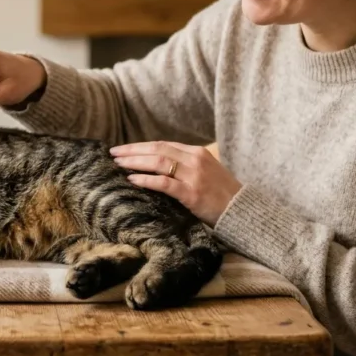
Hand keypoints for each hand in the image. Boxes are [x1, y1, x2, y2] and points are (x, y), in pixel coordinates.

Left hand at [109, 141, 241, 226]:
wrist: (242, 211)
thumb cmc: (222, 194)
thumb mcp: (206, 172)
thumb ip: (185, 165)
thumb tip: (157, 165)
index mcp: (197, 152)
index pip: (163, 144)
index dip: (141, 146)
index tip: (124, 149)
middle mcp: (195, 160)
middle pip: (157, 149)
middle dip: (133, 150)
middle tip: (113, 153)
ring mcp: (194, 176)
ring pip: (158, 162)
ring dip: (135, 162)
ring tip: (118, 163)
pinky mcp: (192, 193)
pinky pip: (164, 183)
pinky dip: (146, 180)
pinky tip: (132, 180)